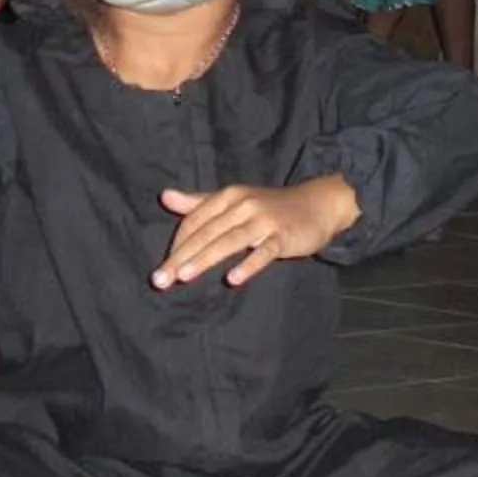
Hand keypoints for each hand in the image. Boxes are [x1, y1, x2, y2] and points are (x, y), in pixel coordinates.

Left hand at [155, 177, 361, 288]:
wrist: (317, 204)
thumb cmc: (270, 206)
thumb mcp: (234, 200)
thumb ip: (199, 202)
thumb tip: (165, 196)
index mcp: (228, 196)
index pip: (195, 220)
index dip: (177, 243)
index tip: (163, 266)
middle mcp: (243, 205)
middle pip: (207, 233)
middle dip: (181, 256)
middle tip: (159, 280)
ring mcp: (264, 220)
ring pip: (229, 241)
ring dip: (204, 258)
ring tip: (183, 276)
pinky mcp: (283, 236)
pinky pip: (263, 251)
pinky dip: (248, 264)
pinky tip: (233, 279)